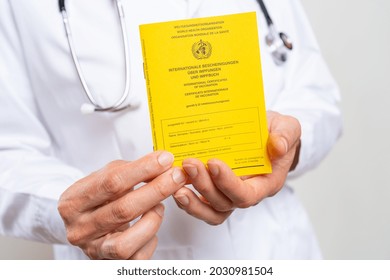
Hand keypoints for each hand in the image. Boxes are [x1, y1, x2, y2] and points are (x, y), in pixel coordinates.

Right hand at [58, 151, 186, 258]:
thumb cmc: (99, 196)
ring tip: (160, 205)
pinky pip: (136, 257)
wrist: (85, 223)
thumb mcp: (106, 177)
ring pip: (126, 242)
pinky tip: (152, 225)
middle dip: (156, 190)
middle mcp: (78, 229)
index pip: (111, 182)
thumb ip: (131, 170)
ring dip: (152, 220)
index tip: (164, 159)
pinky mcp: (109, 264)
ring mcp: (92, 249)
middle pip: (122, 210)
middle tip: (176, 177)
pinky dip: (150, 239)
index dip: (142, 169)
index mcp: (72, 202)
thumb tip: (163, 163)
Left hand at [173, 111, 300, 224]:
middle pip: (224, 202)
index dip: (228, 182)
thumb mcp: (287, 127)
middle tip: (189, 164)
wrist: (267, 136)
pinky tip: (174, 184)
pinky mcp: (216, 190)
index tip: (213, 162)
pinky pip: (203, 205)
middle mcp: (247, 193)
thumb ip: (286, 135)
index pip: (246, 193)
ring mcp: (229, 194)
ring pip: (211, 210)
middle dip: (204, 186)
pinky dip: (188, 199)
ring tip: (175, 183)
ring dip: (192, 200)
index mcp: (266, 182)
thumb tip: (278, 146)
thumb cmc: (276, 133)